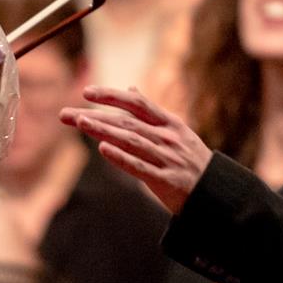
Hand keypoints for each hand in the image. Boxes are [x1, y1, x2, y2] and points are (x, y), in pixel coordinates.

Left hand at [59, 85, 212, 213]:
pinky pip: (141, 167)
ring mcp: (168, 158)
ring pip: (131, 141)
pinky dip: (122, 158)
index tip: (86, 92)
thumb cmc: (191, 160)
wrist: (216, 193)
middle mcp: (168, 138)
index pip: (136, 104)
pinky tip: (103, 150)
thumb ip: (152, 113)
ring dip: (104, 131)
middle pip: (126, 122)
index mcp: (170, 123)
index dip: (111, 96)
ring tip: (80, 123)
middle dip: (95, 116)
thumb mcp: (177, 131)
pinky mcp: (167, 181)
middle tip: (66, 114)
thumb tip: (132, 90)